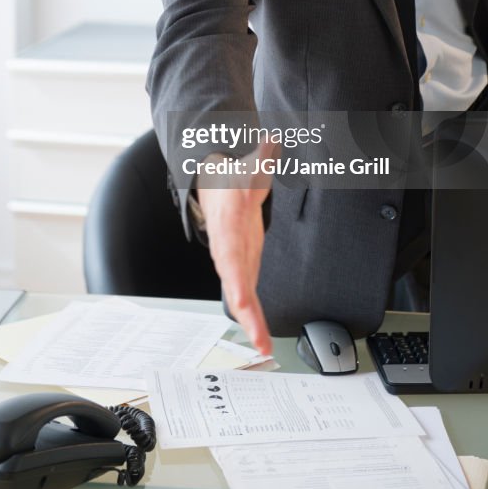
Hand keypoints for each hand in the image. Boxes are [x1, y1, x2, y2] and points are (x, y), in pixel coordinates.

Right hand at [197, 142, 275, 355]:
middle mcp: (228, 248)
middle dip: (246, 313)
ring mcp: (234, 260)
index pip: (231, 254)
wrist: (214, 185)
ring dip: (251, 322)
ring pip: (240, 294)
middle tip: (258, 339)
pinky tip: (262, 338)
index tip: (239, 299)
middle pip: (235, 284)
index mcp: (229, 227)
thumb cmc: (230, 180)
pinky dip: (254, 317)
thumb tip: (272, 141)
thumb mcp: (247, 166)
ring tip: (263, 346)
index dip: (235, 277)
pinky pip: (247, 295)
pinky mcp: (242, 266)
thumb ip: (261, 157)